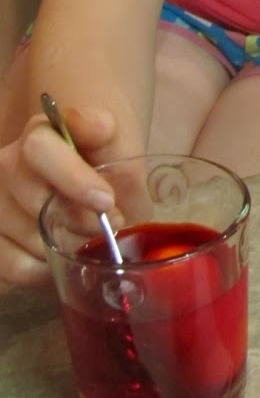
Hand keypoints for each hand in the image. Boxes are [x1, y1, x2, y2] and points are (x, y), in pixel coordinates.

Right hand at [0, 105, 116, 288]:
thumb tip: (96, 127)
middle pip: (35, 200)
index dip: (73, 177)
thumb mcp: (111, 146)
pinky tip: (62, 258)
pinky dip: (45, 271)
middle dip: (79, 220)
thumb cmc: (100, 168)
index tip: (106, 201)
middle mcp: (5, 166)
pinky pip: (15, 268)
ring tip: (87, 239)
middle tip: (108, 227)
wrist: (86, 195)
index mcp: (38, 135)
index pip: (39, 148)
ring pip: (27, 237)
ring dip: (65, 246)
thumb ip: (102, 131)